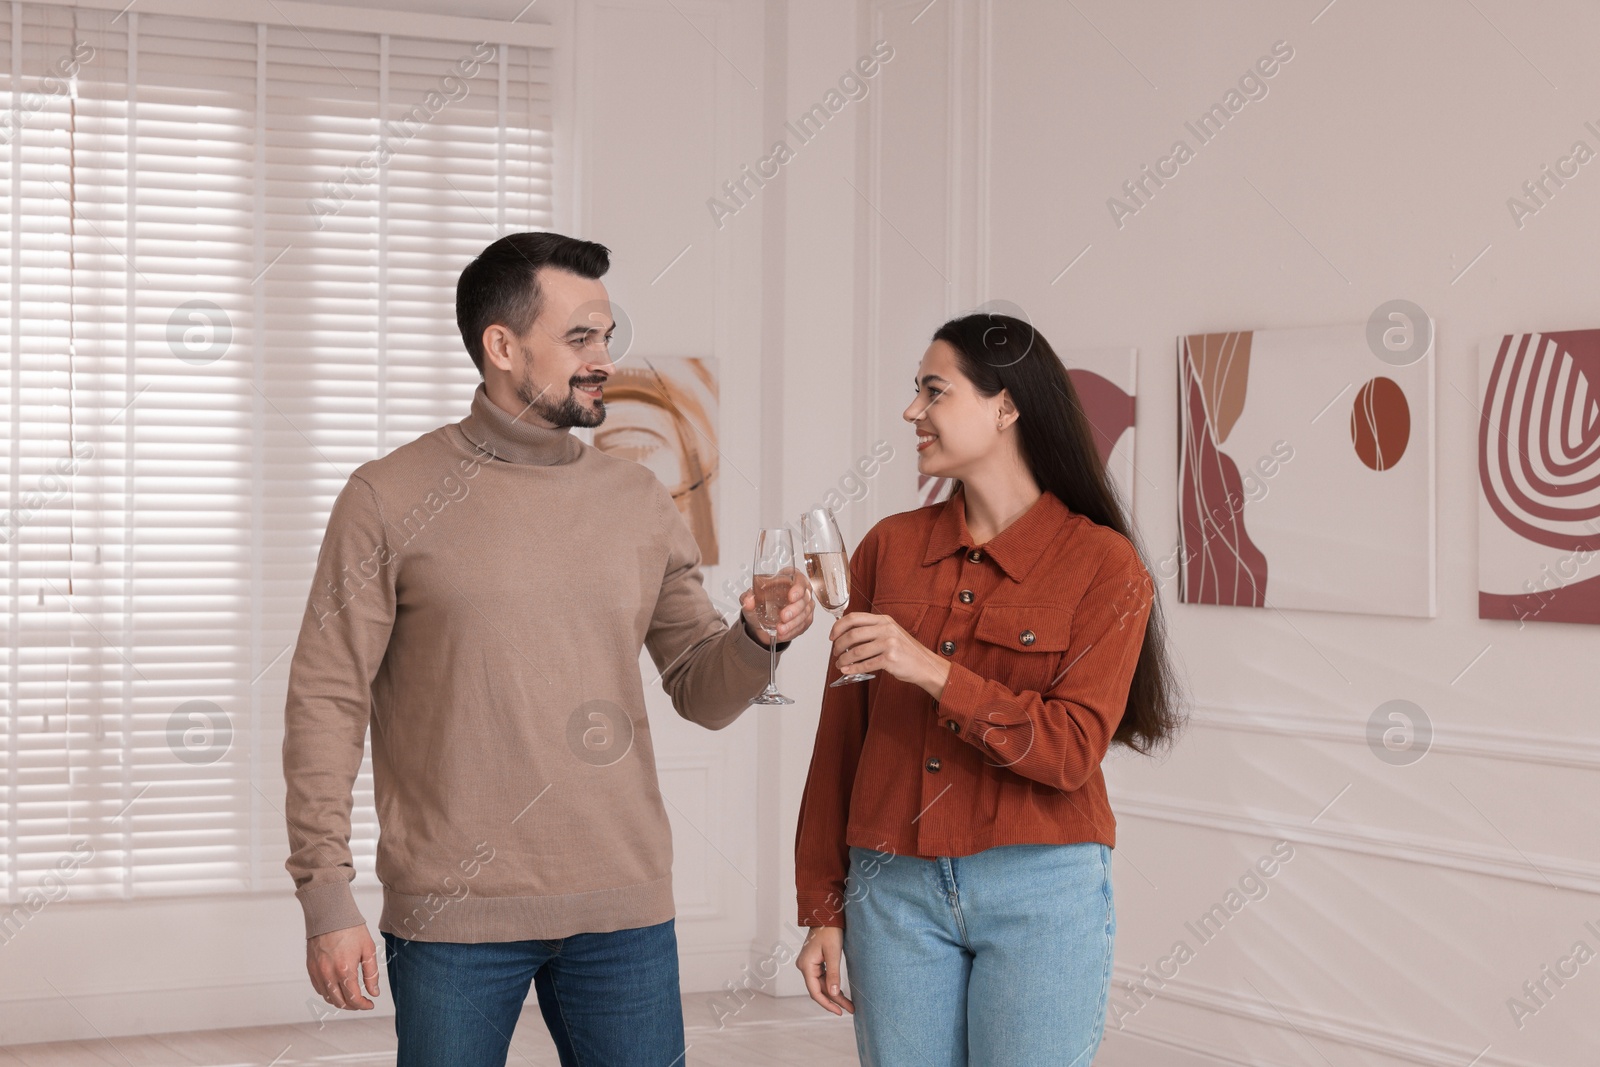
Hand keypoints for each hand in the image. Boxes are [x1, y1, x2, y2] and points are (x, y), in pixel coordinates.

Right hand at [307, 924, 379, 1009]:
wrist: (330, 914)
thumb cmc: (351, 929)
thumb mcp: (368, 949)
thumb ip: (371, 974)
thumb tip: (374, 993)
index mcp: (345, 969)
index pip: (353, 998)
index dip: (363, 1005)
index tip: (370, 1004)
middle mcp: (328, 974)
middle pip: (339, 1002)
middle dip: (353, 1006)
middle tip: (362, 1002)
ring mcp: (317, 972)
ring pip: (328, 997)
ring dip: (340, 1001)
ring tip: (351, 996)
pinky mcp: (310, 968)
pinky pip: (319, 988)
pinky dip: (329, 993)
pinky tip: (338, 988)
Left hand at [739, 568, 814, 645]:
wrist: (759, 622)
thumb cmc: (759, 605)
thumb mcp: (749, 600)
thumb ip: (747, 598)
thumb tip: (748, 600)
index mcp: (788, 579)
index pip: (799, 579)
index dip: (798, 587)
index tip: (791, 597)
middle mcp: (799, 591)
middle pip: (805, 597)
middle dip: (795, 609)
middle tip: (783, 616)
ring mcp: (804, 605)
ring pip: (805, 613)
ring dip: (793, 623)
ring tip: (780, 629)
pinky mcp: (805, 619)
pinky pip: (803, 625)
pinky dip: (793, 631)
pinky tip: (783, 634)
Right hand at [796, 925, 853, 1014]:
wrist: (826, 915)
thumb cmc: (830, 931)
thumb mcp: (833, 953)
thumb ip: (833, 974)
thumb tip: (834, 994)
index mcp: (806, 965)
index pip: (815, 992)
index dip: (827, 1004)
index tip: (840, 1012)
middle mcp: (804, 966)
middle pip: (819, 989)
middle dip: (834, 1000)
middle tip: (850, 1009)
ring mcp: (808, 964)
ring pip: (822, 984)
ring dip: (834, 994)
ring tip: (849, 1004)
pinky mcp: (814, 962)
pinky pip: (822, 977)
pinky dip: (832, 984)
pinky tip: (841, 992)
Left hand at [831, 611, 950, 697]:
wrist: (925, 665)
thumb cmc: (906, 651)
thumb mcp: (890, 633)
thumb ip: (872, 631)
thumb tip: (846, 637)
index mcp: (884, 620)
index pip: (854, 618)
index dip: (839, 626)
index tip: (832, 636)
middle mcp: (886, 629)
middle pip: (852, 634)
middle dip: (838, 645)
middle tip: (835, 653)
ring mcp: (889, 643)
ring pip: (857, 651)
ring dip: (844, 659)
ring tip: (839, 664)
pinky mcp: (890, 659)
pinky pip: (865, 664)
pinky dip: (853, 668)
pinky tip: (847, 671)